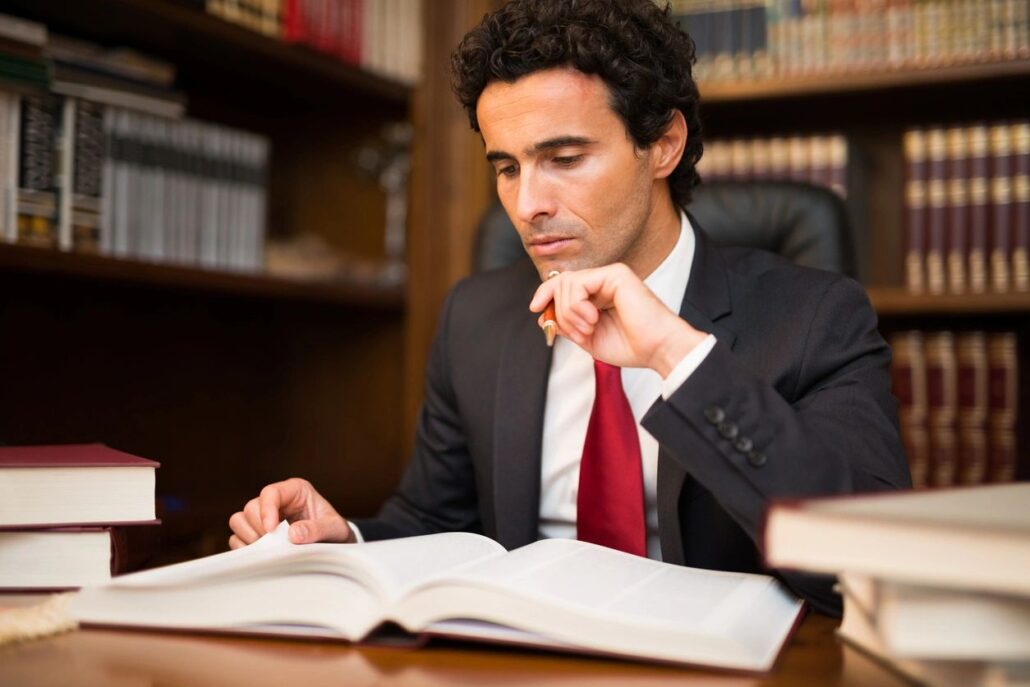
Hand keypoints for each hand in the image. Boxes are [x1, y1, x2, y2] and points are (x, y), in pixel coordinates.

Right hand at [228, 478, 354, 548]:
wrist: (334, 544)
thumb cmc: (335, 532)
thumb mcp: (334, 529)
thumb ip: (317, 530)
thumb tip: (293, 535)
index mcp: (295, 491)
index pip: (271, 493)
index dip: (267, 510)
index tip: (271, 530)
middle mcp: (277, 501)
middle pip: (251, 507)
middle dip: (259, 528)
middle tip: (275, 545)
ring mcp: (264, 516)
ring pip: (239, 520)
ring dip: (250, 538)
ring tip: (270, 550)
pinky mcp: (256, 532)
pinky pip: (237, 538)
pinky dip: (245, 548)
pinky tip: (263, 555)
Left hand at [529, 263, 706, 375]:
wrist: (657, 349)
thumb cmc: (630, 347)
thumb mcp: (587, 338)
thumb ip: (566, 325)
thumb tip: (543, 316)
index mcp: (598, 295)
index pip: (562, 286)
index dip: (545, 295)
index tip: (535, 309)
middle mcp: (603, 281)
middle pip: (560, 284)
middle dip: (560, 313)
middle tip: (579, 333)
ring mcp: (610, 275)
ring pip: (566, 284)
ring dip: (570, 313)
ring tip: (589, 329)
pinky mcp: (616, 274)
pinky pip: (578, 283)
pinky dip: (577, 305)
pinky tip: (592, 319)